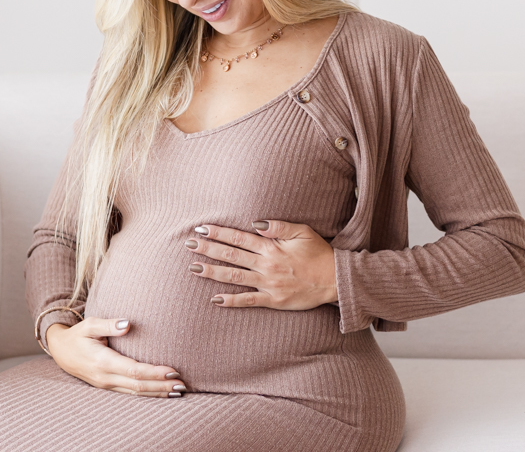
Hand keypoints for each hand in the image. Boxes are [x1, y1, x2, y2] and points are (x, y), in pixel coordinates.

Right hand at [46, 318, 185, 396]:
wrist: (61, 351)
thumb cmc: (78, 335)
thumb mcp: (90, 324)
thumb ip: (109, 324)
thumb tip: (127, 323)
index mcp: (103, 361)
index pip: (134, 371)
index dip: (154, 372)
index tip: (173, 370)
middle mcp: (105, 377)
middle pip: (138, 386)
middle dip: (161, 386)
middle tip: (182, 385)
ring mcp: (106, 384)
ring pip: (136, 393)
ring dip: (158, 392)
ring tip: (178, 391)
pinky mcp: (108, 387)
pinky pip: (130, 393)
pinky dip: (148, 394)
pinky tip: (161, 392)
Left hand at [186, 220, 338, 309]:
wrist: (335, 280)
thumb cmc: (319, 253)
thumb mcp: (302, 232)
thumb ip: (278, 226)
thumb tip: (255, 224)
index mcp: (271, 247)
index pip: (238, 238)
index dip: (218, 233)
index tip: (201, 229)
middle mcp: (266, 265)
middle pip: (231, 256)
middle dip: (208, 249)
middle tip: (189, 244)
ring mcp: (268, 284)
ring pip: (234, 277)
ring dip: (213, 272)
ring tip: (194, 268)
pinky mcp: (273, 300)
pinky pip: (248, 301)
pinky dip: (231, 300)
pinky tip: (215, 299)